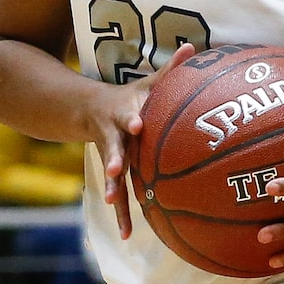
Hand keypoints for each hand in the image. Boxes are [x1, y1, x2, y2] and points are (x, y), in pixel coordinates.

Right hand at [94, 41, 196, 239]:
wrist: (88, 110)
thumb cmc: (130, 97)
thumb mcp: (146, 83)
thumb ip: (170, 70)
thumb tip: (194, 47)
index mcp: (125, 114)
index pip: (129, 116)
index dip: (131, 120)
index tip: (136, 124)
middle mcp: (115, 136)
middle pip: (114, 148)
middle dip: (115, 158)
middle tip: (117, 169)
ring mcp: (112, 155)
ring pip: (112, 175)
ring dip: (113, 188)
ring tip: (113, 203)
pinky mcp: (113, 173)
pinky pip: (119, 195)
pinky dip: (122, 216)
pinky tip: (127, 236)